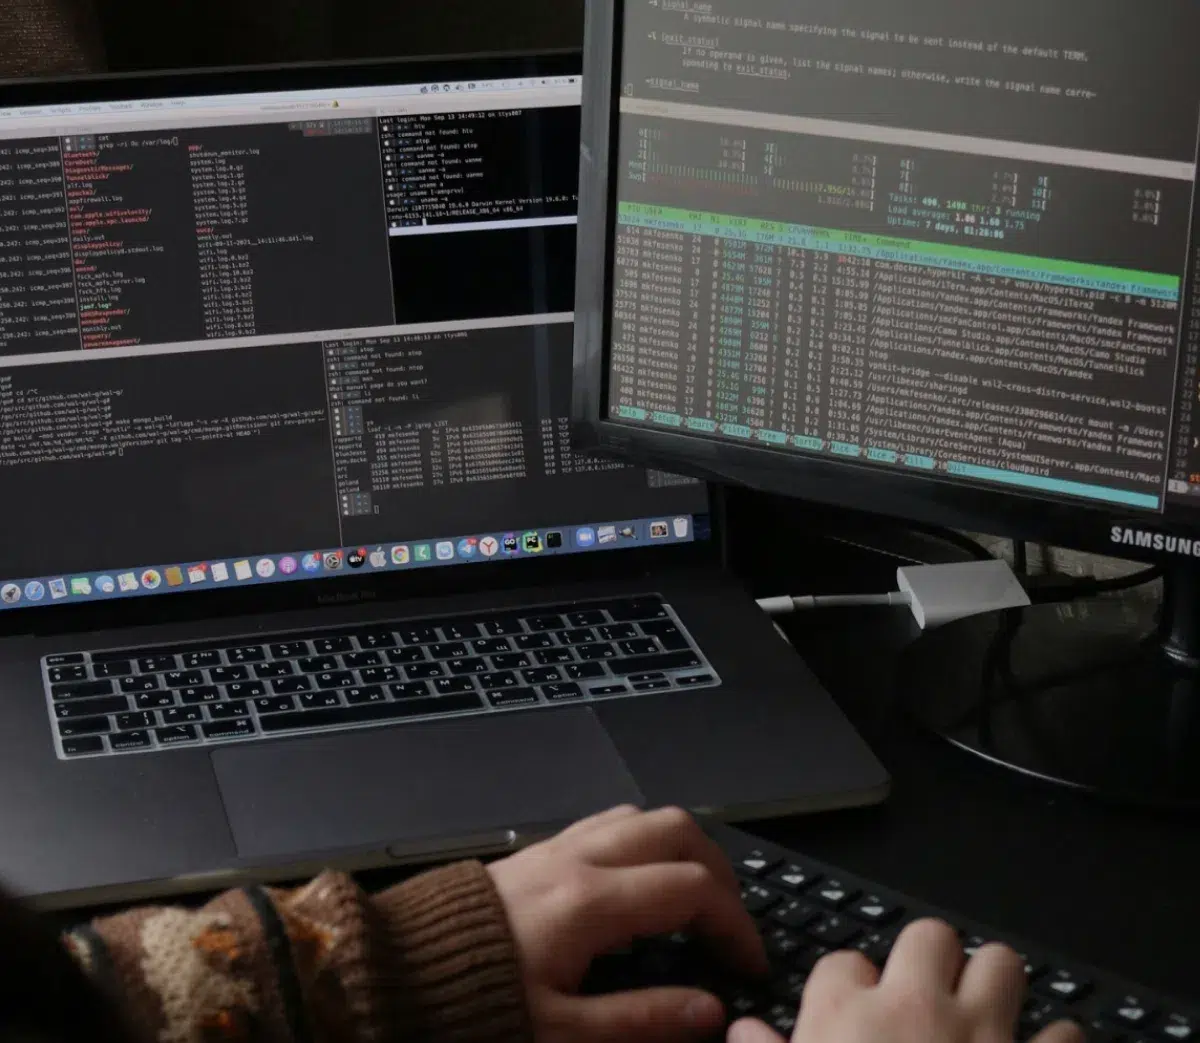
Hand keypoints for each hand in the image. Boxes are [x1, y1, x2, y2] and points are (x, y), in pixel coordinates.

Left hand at [487, 804, 767, 1042]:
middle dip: (718, 870)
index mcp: (592, 902)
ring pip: (640, 817)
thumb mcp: (561, 1033)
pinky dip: (643, 842)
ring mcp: (556, 848)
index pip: (693, 888)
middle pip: (675, 829)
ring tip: (695, 897)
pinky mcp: (536, 853)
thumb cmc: (472, 1005)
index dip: (735, 924)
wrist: (392, 975)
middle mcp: (579, 859)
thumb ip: (641, 1021)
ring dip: (682, 847)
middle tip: (731, 922)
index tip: (750, 962)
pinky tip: (641, 882)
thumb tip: (709, 1010)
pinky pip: (607, 824)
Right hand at [728, 919, 1083, 1042]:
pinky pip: (1063, 1031)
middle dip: (927, 961)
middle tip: (924, 995)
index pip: (843, 962)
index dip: (848, 986)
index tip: (852, 1009)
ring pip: (1000, 962)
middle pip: (927, 937)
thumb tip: (743, 1033)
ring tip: (983, 1013)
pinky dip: (1056, 1041)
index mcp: (845, 1016)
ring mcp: (980, 1034)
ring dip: (994, 986)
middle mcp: (913, 1007)